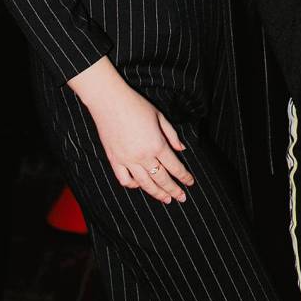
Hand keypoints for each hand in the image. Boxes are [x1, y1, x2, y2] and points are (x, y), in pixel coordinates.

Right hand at [85, 82, 194, 203]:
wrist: (109, 101)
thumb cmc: (136, 105)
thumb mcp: (159, 117)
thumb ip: (172, 135)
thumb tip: (181, 149)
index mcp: (157, 144)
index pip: (174, 166)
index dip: (184, 176)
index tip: (190, 183)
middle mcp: (143, 156)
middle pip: (162, 179)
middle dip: (174, 190)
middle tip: (182, 198)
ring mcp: (127, 160)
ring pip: (145, 184)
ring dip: (157, 193)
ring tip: (166, 199)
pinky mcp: (114, 160)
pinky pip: (124, 179)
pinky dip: (133, 185)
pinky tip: (140, 185)